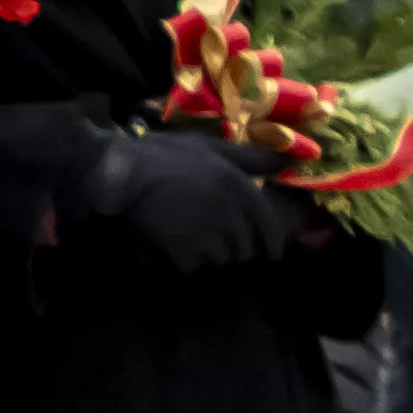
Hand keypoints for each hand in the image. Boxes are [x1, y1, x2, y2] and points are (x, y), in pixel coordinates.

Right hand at [85, 122, 289, 277]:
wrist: (122, 171)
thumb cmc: (165, 154)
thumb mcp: (210, 146)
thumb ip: (252, 157)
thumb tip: (290, 162)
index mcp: (240, 188)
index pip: (269, 228)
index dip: (270, 244)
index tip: (268, 252)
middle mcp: (231, 214)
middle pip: (244, 248)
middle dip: (234, 247)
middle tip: (215, 239)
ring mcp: (209, 234)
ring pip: (221, 259)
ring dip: (210, 255)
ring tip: (193, 241)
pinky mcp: (185, 251)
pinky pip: (195, 265)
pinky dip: (186, 260)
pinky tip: (174, 246)